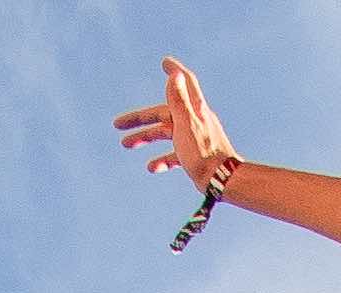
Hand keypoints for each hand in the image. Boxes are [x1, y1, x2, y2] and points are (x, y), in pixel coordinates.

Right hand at [114, 57, 236, 190]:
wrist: (222, 180)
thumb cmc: (203, 153)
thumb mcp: (187, 124)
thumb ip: (179, 100)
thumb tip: (175, 75)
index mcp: (193, 109)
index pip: (184, 82)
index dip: (174, 72)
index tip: (165, 62)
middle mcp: (193, 120)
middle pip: (163, 113)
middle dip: (141, 118)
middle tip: (118, 124)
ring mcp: (193, 138)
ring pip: (165, 133)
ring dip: (146, 137)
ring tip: (126, 144)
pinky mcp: (194, 155)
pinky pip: (174, 154)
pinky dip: (162, 158)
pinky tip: (152, 167)